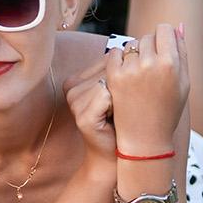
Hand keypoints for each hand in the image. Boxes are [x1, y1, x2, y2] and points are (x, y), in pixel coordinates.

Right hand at [64, 59, 116, 175]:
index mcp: (75, 79)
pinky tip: (118, 117)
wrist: (116, 156)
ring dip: (123, 97)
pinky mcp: (83, 117)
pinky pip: (106, 96)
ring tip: (122, 113)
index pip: (106, 60)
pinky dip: (118, 105)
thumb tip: (131, 46)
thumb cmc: (121, 121)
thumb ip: (118, 70)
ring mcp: (74, 103)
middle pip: (108, 70)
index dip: (124, 75)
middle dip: (124, 86)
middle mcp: (70, 88)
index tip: (125, 95)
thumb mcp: (117, 91)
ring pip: (107, 82)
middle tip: (126, 106)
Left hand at [107, 25, 188, 152]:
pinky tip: (125, 75)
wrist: (145, 136)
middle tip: (152, 68)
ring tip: (140, 75)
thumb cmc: (168, 109)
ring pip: (130, 44)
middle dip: (150, 48)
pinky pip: (114, 52)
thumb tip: (180, 25)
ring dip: (134, 53)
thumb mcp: (183, 82)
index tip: (163, 50)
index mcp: (171, 63)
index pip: (165, 29)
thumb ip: (182, 52)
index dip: (164, 38)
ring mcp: (130, 69)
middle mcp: (150, 63)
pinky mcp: (114, 75)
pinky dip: (119, 59)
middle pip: (147, 36)